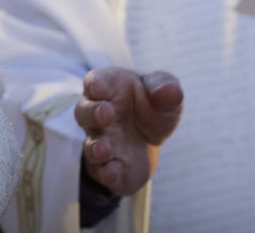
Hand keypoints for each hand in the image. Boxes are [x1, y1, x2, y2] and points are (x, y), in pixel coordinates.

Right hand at [74, 67, 183, 195]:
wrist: (151, 139)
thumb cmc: (152, 105)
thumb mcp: (163, 91)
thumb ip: (165, 87)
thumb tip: (170, 91)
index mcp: (111, 89)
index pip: (96, 81)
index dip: (94, 84)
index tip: (97, 88)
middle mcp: (100, 116)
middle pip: (84, 112)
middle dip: (93, 113)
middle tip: (106, 114)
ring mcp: (103, 143)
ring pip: (90, 145)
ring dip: (96, 147)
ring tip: (105, 150)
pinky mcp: (111, 167)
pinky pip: (103, 172)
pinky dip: (106, 173)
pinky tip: (112, 173)